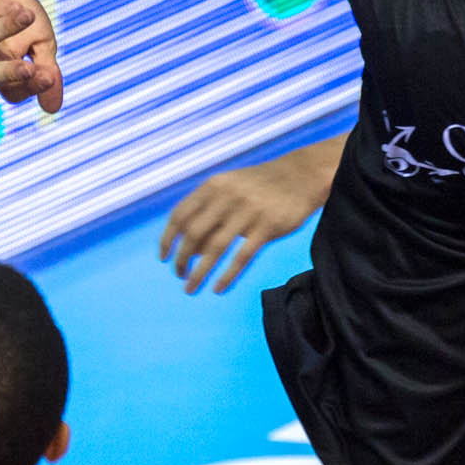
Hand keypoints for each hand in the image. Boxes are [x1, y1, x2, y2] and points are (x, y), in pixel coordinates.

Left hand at [0, 0, 66, 111]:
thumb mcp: (42, 41)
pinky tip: (12, 5)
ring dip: (5, 29)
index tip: (50, 75)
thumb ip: (47, 70)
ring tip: (29, 15)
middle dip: (8, 73)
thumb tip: (53, 109)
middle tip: (31, 70)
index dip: (29, 87)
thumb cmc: (21, 13)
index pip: (11, 91)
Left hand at [160, 151, 328, 293]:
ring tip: (191, 288)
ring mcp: (248, 211)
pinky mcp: (267, 226)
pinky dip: (227, 275)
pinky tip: (218, 288)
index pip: (180, 214)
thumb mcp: (230, 189)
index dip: (167, 239)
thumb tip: (191, 251)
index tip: (164, 257)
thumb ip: (208, 213)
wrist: (300, 176)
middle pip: (193, 233)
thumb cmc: (260, 186)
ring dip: (199, 272)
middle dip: (181, 258)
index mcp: (214, 185)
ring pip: (215, 248)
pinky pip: (241, 256)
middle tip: (179, 275)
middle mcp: (228, 196)